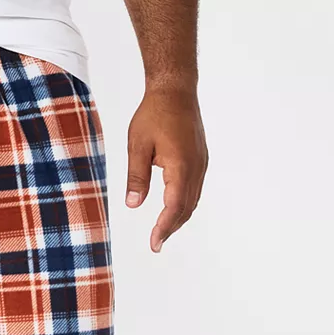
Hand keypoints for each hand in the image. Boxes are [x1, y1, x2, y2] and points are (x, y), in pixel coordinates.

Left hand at [125, 86, 207, 252]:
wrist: (175, 89)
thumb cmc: (154, 113)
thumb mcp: (137, 146)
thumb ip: (136, 177)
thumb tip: (133, 204)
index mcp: (181, 166)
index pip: (173, 207)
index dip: (163, 228)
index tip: (154, 243)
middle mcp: (196, 167)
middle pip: (186, 208)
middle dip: (171, 228)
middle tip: (156, 244)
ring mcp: (201, 163)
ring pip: (192, 200)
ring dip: (179, 218)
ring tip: (163, 232)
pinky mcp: (200, 158)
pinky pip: (194, 188)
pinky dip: (184, 204)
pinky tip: (173, 210)